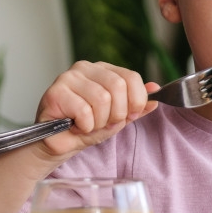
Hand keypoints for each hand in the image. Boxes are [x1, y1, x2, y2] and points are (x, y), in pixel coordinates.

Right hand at [34, 61, 159, 156]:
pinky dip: (84, 126)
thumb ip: (137, 105)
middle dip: (117, 113)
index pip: (132, 77)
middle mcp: (86, 68)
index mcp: (104, 70)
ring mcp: (69, 77)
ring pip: (102, 99)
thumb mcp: (118, 118)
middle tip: (105, 123)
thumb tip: (155, 90)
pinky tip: (75, 126)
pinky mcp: (55, 92)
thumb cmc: (86, 128)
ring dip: (99, 122)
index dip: (136, 101)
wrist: (59, 144)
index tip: (129, 116)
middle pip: (118, 86)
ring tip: (87, 125)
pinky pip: (84, 111)